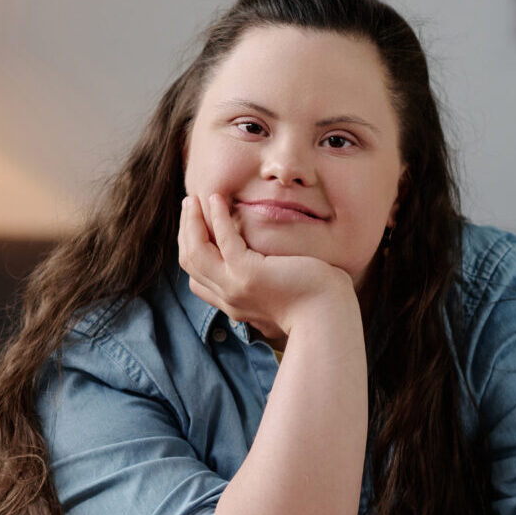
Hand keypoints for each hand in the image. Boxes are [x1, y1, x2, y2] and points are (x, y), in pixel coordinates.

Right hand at [177, 194, 351, 342]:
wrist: (329, 316)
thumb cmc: (316, 302)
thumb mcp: (281, 292)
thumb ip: (267, 282)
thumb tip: (270, 267)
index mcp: (233, 303)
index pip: (197, 279)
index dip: (191, 249)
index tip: (197, 225)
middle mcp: (228, 297)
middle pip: (190, 262)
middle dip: (186, 230)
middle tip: (189, 204)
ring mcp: (234, 287)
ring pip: (195, 253)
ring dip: (191, 222)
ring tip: (195, 198)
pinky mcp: (247, 274)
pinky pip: (223, 240)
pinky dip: (217, 217)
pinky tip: (217, 199)